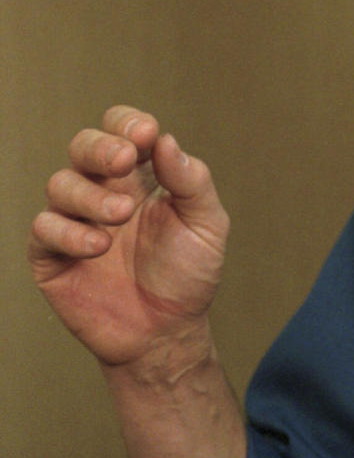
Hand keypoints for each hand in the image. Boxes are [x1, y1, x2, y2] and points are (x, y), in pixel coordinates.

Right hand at [29, 106, 229, 368]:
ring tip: (121, 215)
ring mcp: (75, 221)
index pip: (122, 130)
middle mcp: (103, 191)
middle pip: (84, 146)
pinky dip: (69, 232)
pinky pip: (44, 229)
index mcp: (140, 176)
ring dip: (90, 194)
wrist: (166, 333)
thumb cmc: (187, 275)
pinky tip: (99, 246)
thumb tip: (167, 141)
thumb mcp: (206, 226)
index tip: (146, 133)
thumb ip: (192, 182)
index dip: (127, 124)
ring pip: (60, 184)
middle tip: (124, 160)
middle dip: (101, 147)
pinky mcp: (52, 255)